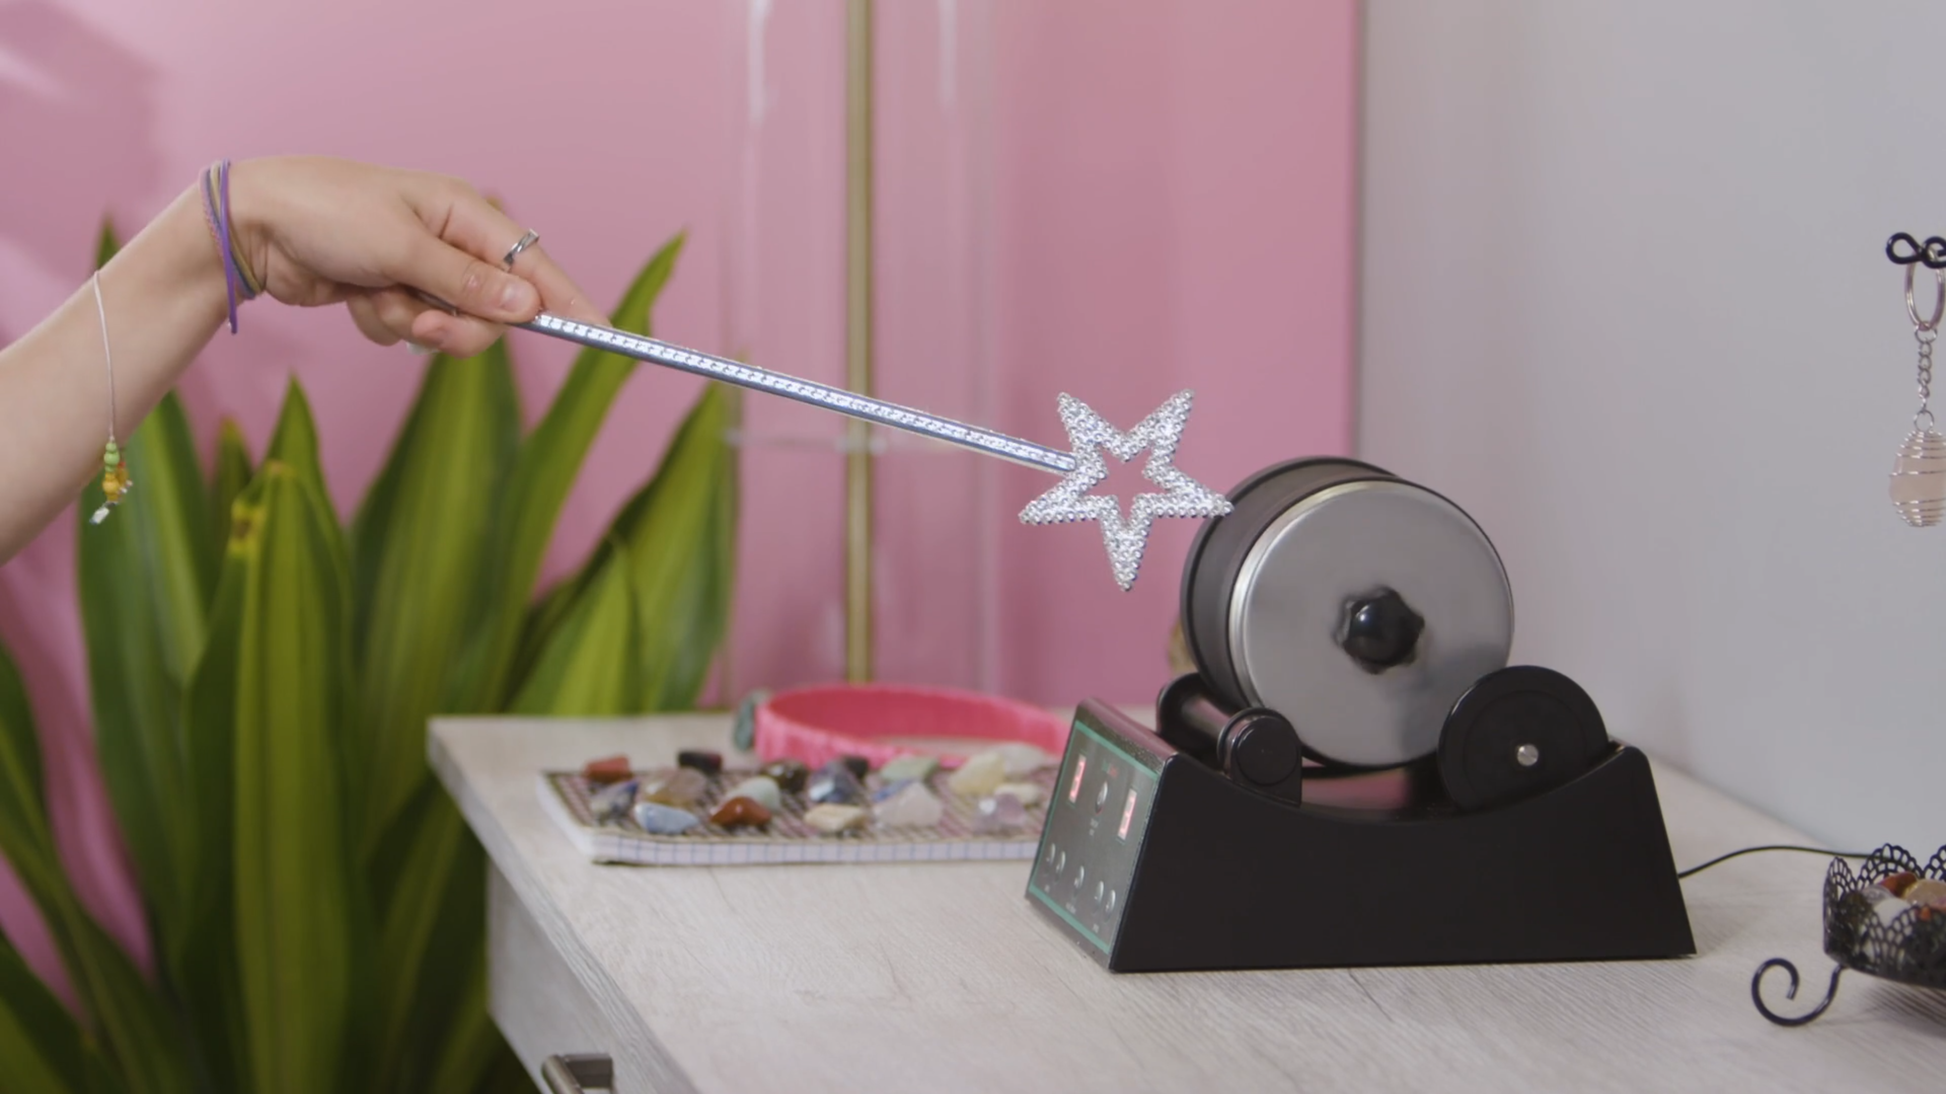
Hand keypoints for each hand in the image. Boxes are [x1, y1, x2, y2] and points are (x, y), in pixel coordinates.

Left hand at [224, 156, 604, 356]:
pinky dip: (385, 324)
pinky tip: (355, 297)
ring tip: (377, 299)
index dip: (570, 303)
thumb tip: (530, 307)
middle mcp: (451, 243)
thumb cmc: (327, 214)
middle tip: (424, 322)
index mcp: (465, 214)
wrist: (251, 226)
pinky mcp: (392, 294)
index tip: (605, 338)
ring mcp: (421, 271)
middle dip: (462, 325)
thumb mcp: (402, 248)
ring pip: (453, 327)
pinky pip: (412, 332)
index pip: (535, 266)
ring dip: (415, 324)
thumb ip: (467, 283)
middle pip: (496, 310)